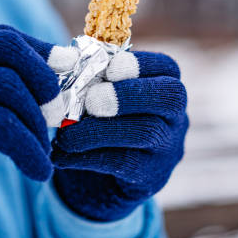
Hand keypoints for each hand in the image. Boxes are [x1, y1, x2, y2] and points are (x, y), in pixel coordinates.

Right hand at [0, 25, 65, 211]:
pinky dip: (29, 148)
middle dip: (43, 79)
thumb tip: (60, 67)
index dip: (40, 53)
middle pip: (7, 46)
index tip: (66, 74)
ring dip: (36, 122)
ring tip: (41, 151)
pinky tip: (38, 170)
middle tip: (57, 114)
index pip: (2, 36)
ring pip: (9, 86)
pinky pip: (2, 124)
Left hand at [51, 50, 188, 220]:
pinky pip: (125, 163)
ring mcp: (168, 147)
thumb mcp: (96, 95)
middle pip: (169, 96)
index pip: (166, 67)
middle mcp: (176, 115)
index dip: (138, 64)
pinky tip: (61, 155)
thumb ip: (86, 76)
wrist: (100, 179)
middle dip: (127, 94)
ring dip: (99, 130)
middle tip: (91, 101)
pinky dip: (88, 157)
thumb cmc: (98, 122)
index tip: (107, 68)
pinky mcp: (152, 176)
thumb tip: (61, 59)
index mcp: (164, 85)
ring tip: (65, 134)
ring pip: (146, 132)